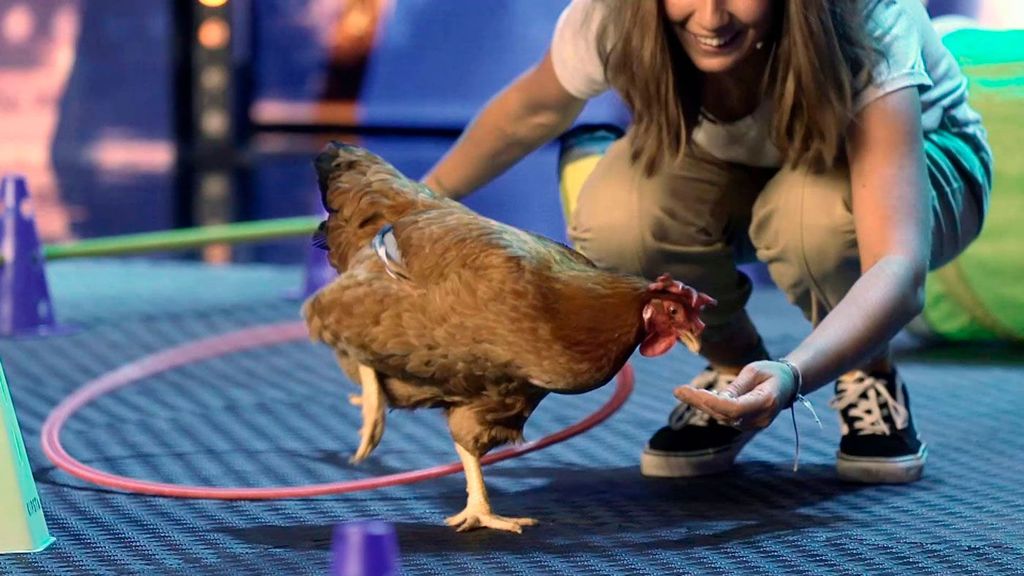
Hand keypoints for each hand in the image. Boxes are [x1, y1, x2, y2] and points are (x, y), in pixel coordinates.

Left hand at [673, 361, 797, 429]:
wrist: (788, 384)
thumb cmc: (771, 372)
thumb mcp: (754, 371)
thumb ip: (736, 386)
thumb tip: (716, 398)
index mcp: (766, 402)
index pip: (734, 408)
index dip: (712, 402)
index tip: (693, 392)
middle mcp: (760, 418)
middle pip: (724, 414)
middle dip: (699, 402)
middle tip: (679, 390)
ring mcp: (754, 425)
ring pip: (722, 417)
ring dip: (701, 404)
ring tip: (681, 391)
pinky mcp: (746, 425)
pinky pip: (725, 417)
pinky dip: (709, 407)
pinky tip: (694, 397)